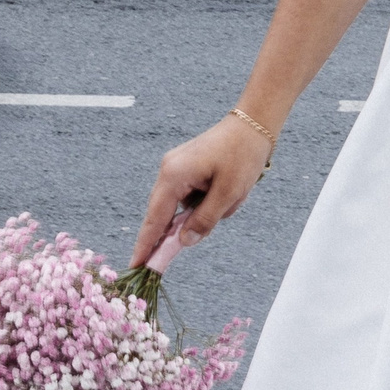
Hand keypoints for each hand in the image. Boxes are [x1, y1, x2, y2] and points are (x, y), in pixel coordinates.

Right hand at [133, 115, 274, 269]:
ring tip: (234, 196)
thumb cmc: (242, 154)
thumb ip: (204, 220)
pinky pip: (193, 195)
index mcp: (173, 176)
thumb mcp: (228, 193)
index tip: (135, 266)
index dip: (145, 245)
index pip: (154, 220)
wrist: (253, 123)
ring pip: (184, 206)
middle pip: (165, 214)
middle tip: (187, 245)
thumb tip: (184, 242)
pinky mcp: (187, 168)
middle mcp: (169, 171)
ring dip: (207, 209)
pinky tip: (230, 191)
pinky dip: (210, 199)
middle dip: (185, 226)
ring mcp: (176, 168)